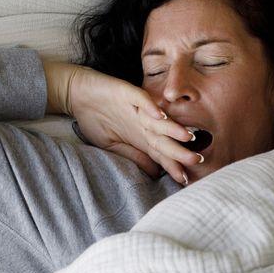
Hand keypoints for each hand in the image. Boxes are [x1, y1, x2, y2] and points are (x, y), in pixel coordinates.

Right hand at [67, 66, 203, 184]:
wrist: (76, 93)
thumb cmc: (94, 119)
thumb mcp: (111, 144)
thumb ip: (133, 155)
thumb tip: (154, 172)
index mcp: (140, 136)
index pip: (160, 154)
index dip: (172, 166)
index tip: (185, 180)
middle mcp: (143, 123)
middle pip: (164, 139)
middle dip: (180, 151)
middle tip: (197, 161)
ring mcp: (136, 108)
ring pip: (158, 119)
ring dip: (173, 128)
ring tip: (187, 137)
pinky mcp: (126, 93)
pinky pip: (140, 99)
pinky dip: (150, 107)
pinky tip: (160, 115)